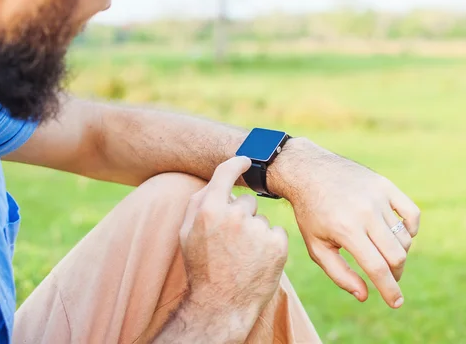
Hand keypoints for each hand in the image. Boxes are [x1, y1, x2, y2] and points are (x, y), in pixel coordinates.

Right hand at [180, 156, 288, 332]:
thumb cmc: (202, 267)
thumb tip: (217, 181)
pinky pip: (276, 232)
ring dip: (256, 232)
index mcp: (210, 209)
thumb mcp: (187, 234)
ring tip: (243, 256)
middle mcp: (235, 215)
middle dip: (242, 216)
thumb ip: (199, 203)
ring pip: (262, 219)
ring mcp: (258, 230)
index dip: (237, 163)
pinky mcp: (278, 244)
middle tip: (231, 242)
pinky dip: (271, 244)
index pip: (226, 172)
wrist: (222, 305)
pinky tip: (258, 260)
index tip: (245, 160)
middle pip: (246, 201)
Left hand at [271, 139, 420, 308]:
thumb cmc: (311, 213)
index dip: (390, 290)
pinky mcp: (385, 185)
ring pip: (404, 237)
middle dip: (396, 274)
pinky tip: (399, 234)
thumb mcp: (316, 246)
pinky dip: (411, 229)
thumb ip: (339, 274)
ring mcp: (377, 197)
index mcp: (346, 230)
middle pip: (396, 255)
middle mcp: (365, 212)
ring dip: (399, 252)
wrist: (309, 172)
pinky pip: (412, 213)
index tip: (396, 303)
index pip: (377, 268)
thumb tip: (365, 295)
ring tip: (383, 253)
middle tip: (388, 277)